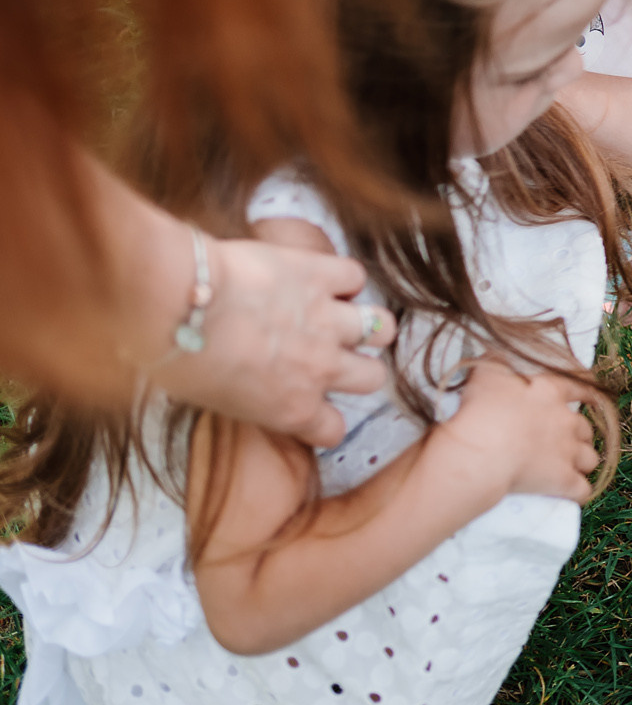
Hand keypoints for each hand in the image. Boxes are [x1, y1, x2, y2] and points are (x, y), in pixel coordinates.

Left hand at [156, 238, 387, 447]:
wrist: (179, 303)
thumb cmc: (175, 356)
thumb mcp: (207, 398)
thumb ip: (243, 397)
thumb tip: (237, 385)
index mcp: (291, 408)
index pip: (333, 429)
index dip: (324, 420)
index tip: (313, 410)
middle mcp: (320, 368)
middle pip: (372, 377)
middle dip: (357, 369)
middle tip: (333, 358)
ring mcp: (328, 320)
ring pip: (382, 328)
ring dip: (366, 324)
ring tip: (348, 318)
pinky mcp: (320, 275)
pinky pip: (354, 276)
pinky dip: (343, 277)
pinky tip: (324, 278)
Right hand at [443, 361, 602, 502]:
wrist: (483, 450)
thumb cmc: (483, 407)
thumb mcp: (488, 372)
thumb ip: (499, 361)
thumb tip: (499, 355)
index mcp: (552, 392)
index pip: (582, 386)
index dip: (589, 391)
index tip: (594, 396)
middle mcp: (567, 421)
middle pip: (586, 428)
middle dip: (579, 435)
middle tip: (563, 441)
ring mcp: (568, 452)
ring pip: (590, 458)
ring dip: (582, 462)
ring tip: (570, 468)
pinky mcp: (564, 481)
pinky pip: (583, 489)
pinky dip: (579, 491)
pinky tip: (572, 494)